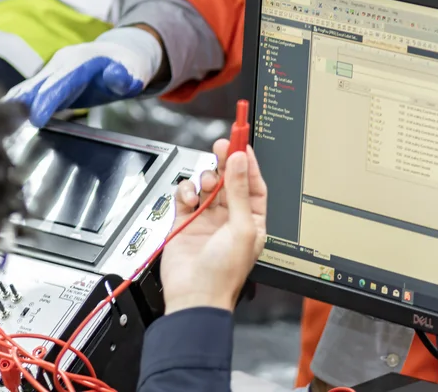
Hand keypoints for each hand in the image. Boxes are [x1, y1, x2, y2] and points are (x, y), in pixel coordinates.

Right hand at [4, 26, 162, 126]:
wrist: (119, 54)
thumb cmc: (127, 65)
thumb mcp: (134, 70)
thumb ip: (126, 77)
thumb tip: (121, 78)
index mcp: (79, 62)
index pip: (60, 84)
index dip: (47, 101)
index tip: (36, 120)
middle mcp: (60, 65)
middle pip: (35, 86)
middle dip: (18, 105)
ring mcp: (51, 73)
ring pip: (26, 89)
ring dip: (10, 106)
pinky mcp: (47, 84)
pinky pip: (28, 95)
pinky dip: (13, 108)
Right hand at [160, 137, 266, 312]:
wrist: (194, 296)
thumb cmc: (224, 273)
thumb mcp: (241, 227)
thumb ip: (240, 191)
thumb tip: (240, 161)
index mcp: (251, 221)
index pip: (253, 184)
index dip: (247, 163)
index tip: (242, 141)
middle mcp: (230, 218)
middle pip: (229, 179)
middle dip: (226, 161)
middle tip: (223, 144)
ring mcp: (206, 218)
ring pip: (207, 184)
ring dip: (207, 179)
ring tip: (208, 187)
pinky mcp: (185, 221)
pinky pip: (186, 195)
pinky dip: (186, 191)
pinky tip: (190, 200)